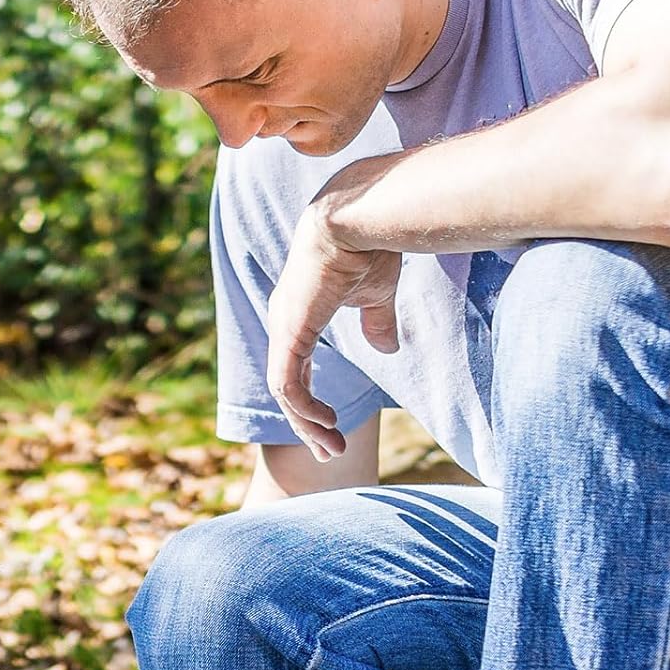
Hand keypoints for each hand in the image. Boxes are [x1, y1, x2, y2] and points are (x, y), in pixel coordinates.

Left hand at [267, 167, 401, 461]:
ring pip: (286, 394)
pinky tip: (325, 422)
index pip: (296, 373)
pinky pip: (288, 384)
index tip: (334, 431)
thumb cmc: (369, 243)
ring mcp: (283, 327)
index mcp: (298, 315)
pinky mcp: (290, 331)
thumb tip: (387, 347)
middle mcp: (283, 323)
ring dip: (308, 425)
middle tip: (330, 453)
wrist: (361, 215)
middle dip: (307, 427)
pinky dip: (304, 408)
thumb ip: (376, 321)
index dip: (311, 406)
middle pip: (288, 389)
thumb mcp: (375, 294)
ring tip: (332, 447)